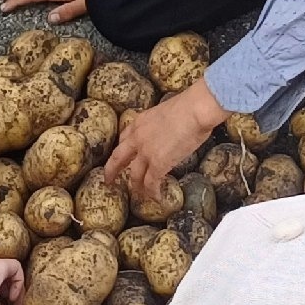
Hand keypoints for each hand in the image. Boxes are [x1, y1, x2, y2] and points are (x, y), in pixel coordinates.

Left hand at [106, 78, 225, 204]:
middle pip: (118, 158)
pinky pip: (151, 183)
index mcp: (139, 122)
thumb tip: (170, 132)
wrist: (195, 109)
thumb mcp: (165, 112)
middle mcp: (137, 138)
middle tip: (109, 180)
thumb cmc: (189, 106)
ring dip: (137, 187)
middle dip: (112, 171)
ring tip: (140, 195)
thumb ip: (161, 125)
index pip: (124, 138)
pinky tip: (157, 198)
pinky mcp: (158, 164)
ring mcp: (146, 152)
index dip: (122, 150)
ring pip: (135, 175)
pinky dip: (153, 193)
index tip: (122, 156)